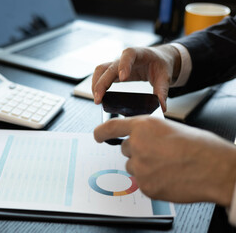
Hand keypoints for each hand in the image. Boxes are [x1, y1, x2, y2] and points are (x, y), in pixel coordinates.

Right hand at [92, 45, 180, 111]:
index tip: (123, 78)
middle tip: (99, 98)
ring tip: (97, 98)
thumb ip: (162, 91)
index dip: (124, 65)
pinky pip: (101, 75)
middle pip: (109, 67)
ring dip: (96, 84)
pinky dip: (97, 85)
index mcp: (139, 53)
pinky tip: (98, 96)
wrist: (158, 59)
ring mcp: (117, 64)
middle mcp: (124, 57)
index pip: (129, 55)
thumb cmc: (161, 64)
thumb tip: (161, 106)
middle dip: (102, 83)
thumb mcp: (165, 76)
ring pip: (101, 70)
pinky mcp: (114, 71)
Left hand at [94, 116, 235, 206]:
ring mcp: (140, 167)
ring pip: (133, 166)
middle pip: (125, 149)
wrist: (216, 169)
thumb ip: (149, 133)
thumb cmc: (200, 147)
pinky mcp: (145, 186)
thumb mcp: (171, 129)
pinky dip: (152, 180)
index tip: (96, 136)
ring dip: (145, 166)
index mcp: (143, 126)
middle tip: (159, 154)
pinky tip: (169, 177)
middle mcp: (137, 145)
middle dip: (138, 151)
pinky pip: (142, 182)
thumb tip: (141, 140)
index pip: (112, 127)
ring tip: (167, 165)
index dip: (102, 132)